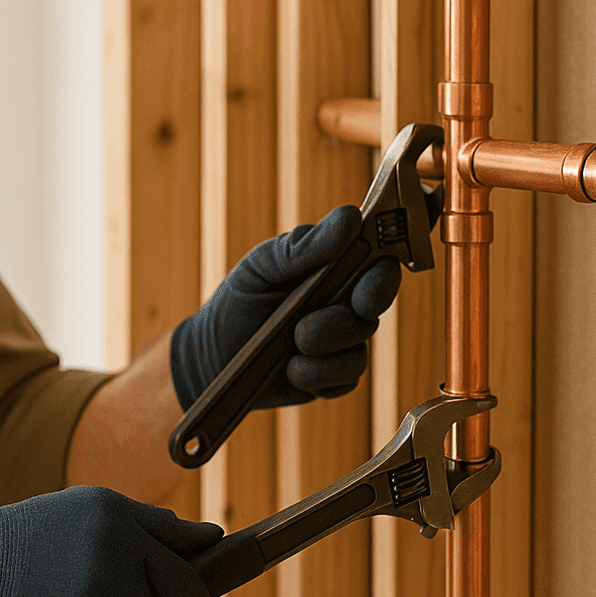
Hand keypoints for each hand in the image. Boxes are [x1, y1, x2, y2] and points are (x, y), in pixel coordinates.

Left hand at [169, 195, 438, 412]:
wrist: (213, 355)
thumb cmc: (240, 299)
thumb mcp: (263, 265)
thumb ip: (304, 245)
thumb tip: (350, 217)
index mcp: (334, 266)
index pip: (377, 261)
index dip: (382, 273)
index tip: (368, 284)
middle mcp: (345, 301)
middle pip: (375, 304)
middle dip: (351, 314)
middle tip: (323, 320)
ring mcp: (342, 340)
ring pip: (359, 345)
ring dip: (322, 344)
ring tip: (290, 342)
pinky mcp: (333, 376)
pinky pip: (345, 379)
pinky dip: (316, 375)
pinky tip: (290, 369)